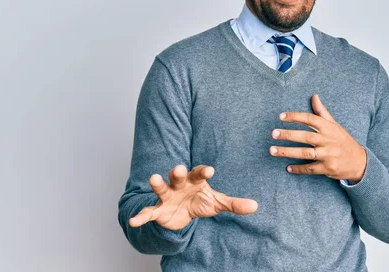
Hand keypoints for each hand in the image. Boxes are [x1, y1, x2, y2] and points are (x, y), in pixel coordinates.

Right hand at [129, 164, 257, 230]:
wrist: (180, 214)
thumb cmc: (199, 201)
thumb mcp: (217, 203)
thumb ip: (234, 204)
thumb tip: (255, 206)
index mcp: (195, 180)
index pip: (200, 173)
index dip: (204, 171)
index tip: (210, 170)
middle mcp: (179, 184)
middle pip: (178, 175)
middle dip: (177, 172)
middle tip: (178, 168)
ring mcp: (167, 196)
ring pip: (162, 187)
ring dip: (157, 183)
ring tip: (153, 178)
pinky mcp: (158, 209)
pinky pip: (148, 211)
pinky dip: (141, 216)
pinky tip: (134, 220)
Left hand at [270, 94, 367, 183]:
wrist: (360, 162)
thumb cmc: (343, 141)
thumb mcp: (335, 125)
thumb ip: (322, 112)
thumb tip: (314, 96)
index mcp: (329, 128)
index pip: (310, 119)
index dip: (295, 116)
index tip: (281, 116)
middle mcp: (329, 140)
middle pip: (306, 136)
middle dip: (288, 135)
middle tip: (273, 133)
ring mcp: (328, 155)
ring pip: (305, 153)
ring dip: (287, 152)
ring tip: (273, 150)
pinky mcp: (328, 168)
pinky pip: (310, 168)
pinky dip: (298, 168)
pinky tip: (288, 167)